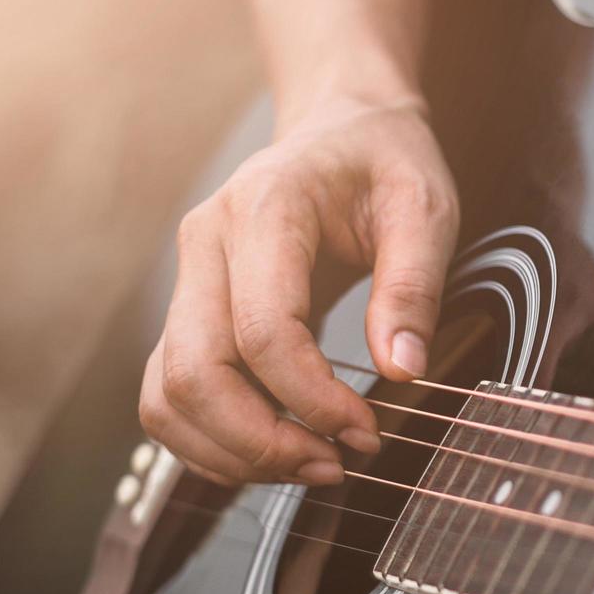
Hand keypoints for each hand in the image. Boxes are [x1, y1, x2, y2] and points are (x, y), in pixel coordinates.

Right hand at [139, 97, 459, 485]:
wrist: (342, 126)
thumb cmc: (385, 163)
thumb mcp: (425, 209)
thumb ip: (415, 287)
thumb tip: (402, 369)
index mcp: (267, 210)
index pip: (263, 330)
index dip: (311, 398)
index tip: (366, 432)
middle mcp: (208, 244)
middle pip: (195, 372)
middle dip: (263, 440)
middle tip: (335, 467)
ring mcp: (189, 278)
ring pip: (168, 392)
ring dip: (231, 450)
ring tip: (310, 467)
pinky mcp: (190, 310)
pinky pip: (171, 392)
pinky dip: (212, 440)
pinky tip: (275, 452)